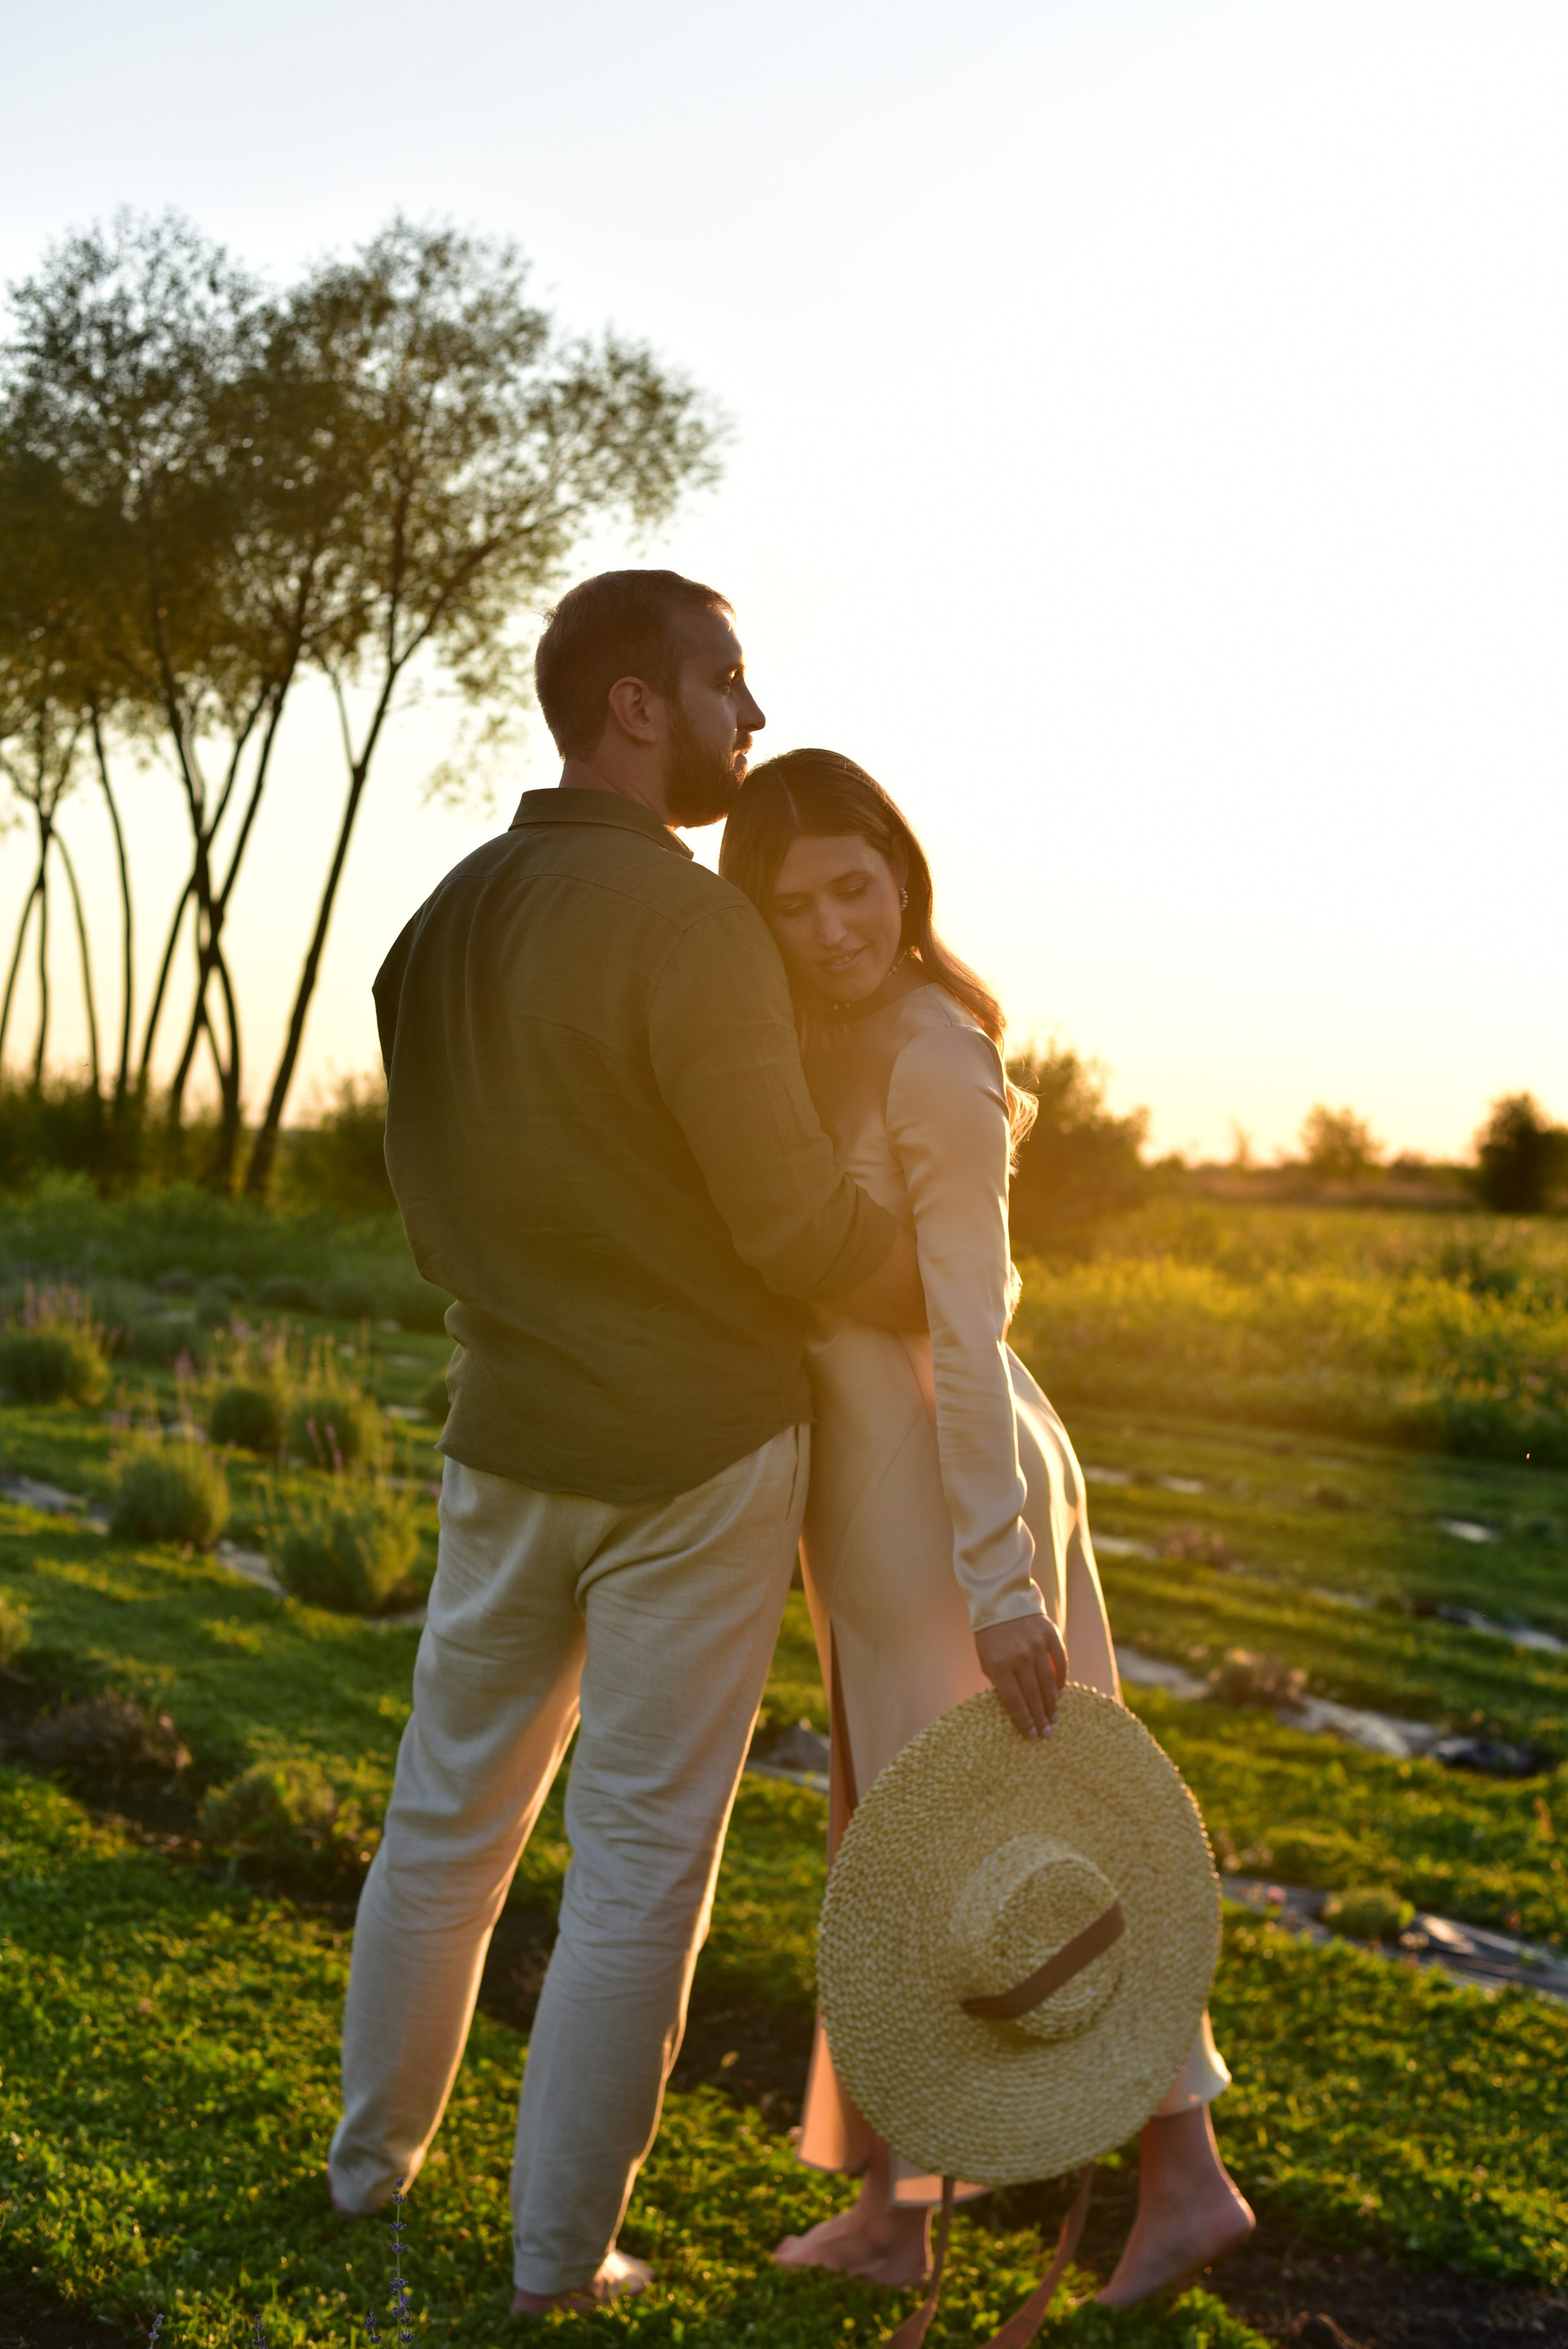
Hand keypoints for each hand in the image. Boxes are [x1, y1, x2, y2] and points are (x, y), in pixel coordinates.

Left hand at [974, 1614, 1067, 1738]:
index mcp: (999, 1666)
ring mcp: (1036, 1645)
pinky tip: (1061, 1692)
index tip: (1031, 1735)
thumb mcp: (986, 1660)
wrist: (1000, 1600)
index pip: (1014, 1701)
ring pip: (1048, 1681)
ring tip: (1055, 1718)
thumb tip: (1016, 1706)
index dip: (1023, 1720)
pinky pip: (1060, 1661)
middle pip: (1033, 1695)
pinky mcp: (1050, 1635)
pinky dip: (1062, 1678)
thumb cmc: (990, 1635)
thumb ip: (999, 1682)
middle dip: (1040, 1718)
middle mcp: (1019, 1657)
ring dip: (1052, 1703)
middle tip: (1047, 1734)